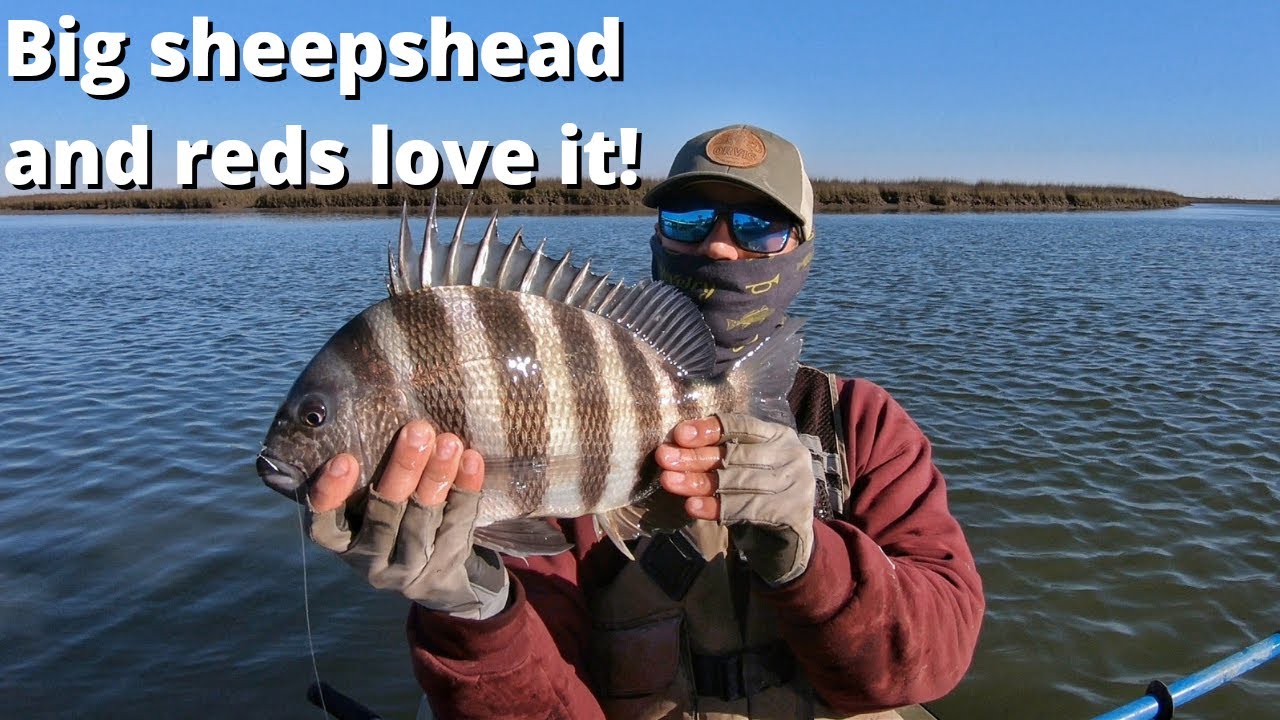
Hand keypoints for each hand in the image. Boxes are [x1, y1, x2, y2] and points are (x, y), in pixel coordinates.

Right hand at [306, 420, 508, 618]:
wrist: (434, 576)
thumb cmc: (391, 520)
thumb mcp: (367, 507)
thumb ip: (364, 474)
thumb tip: (369, 405)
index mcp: (343, 542)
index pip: (325, 524)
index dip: (330, 494)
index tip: (343, 459)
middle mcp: (371, 560)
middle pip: (384, 514)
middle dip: (402, 469)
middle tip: (417, 430)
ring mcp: (410, 566)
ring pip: (422, 520)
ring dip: (436, 476)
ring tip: (449, 441)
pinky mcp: (445, 562)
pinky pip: (457, 524)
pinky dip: (466, 491)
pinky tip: (471, 461)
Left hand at [656, 414, 815, 584]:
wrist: (790, 540)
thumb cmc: (758, 494)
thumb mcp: (744, 467)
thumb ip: (720, 454)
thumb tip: (676, 447)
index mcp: (778, 435)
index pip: (740, 425)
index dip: (708, 429)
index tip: (679, 435)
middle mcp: (791, 455)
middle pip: (735, 454)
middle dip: (695, 457)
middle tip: (664, 459)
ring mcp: (795, 484)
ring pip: (736, 481)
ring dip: (698, 482)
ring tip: (669, 482)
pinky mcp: (791, 512)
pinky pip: (745, 509)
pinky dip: (715, 506)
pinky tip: (692, 506)